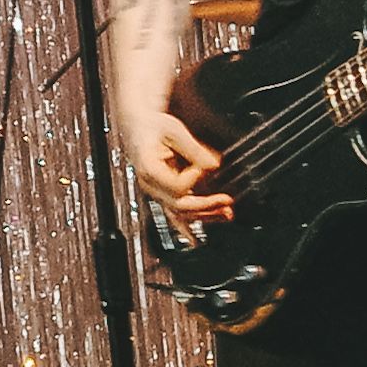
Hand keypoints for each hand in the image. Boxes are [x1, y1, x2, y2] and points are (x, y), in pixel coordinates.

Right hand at [134, 107, 232, 224]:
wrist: (139, 126)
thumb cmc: (153, 126)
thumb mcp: (175, 131)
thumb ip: (195, 150)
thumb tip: (214, 167)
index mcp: (149, 170)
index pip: (178, 186)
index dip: (196, 177)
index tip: (208, 164)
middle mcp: (150, 185)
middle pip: (180, 206)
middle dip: (207, 206)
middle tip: (228, 201)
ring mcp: (155, 192)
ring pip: (180, 214)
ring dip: (205, 215)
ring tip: (226, 214)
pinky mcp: (162, 194)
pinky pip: (174, 216)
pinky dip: (186, 228)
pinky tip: (195, 240)